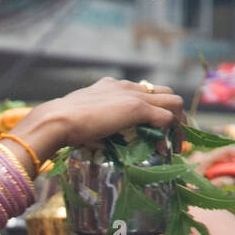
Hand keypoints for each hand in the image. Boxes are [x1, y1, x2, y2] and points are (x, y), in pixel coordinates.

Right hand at [15, 77, 184, 164]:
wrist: (56, 120)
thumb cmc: (60, 124)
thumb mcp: (79, 120)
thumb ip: (89, 123)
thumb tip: (85, 139)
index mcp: (112, 86)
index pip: (143, 91)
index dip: (154, 109)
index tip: (154, 128)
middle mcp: (126, 86)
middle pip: (165, 92)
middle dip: (174, 114)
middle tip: (173, 136)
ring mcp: (133, 96)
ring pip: (173, 101)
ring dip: (179, 123)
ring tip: (176, 143)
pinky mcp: (137, 108)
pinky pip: (166, 118)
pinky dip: (168, 133)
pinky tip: (163, 148)